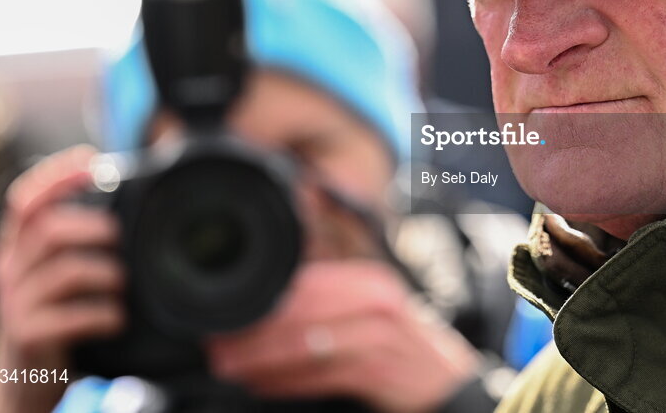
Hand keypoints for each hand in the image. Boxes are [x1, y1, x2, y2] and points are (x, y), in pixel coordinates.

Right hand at [0, 145, 124, 412]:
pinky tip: (117, 318)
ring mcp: (14, 304)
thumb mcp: (53, 280)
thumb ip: (73, 247)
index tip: (92, 159)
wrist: (18, 386)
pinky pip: (72, 315)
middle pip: (47, 228)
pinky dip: (105, 313)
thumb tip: (125, 211)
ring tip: (122, 284)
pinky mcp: (27, 336)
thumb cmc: (52, 323)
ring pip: (65, 270)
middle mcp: (8, 271)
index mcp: (15, 249)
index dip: (56, 175)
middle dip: (93, 226)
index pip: (25, 200)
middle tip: (120, 237)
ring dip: (107, 273)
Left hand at [207, 260, 479, 412]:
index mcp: (368, 281)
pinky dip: (287, 382)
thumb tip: (268, 301)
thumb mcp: (370, 309)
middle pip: (304, 313)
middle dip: (256, 332)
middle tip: (219, 346)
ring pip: (309, 346)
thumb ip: (327, 298)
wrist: (446, 381)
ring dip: (263, 360)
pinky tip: (263, 385)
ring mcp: (380, 337)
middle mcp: (376, 302)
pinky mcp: (380, 371)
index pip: (307, 285)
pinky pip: (323, 377)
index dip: (265, 301)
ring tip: (232, 367)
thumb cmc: (399, 344)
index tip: (229, 313)